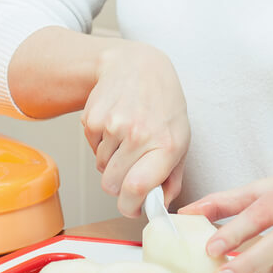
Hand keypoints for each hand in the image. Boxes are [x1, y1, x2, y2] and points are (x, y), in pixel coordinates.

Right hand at [81, 41, 189, 217]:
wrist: (137, 66)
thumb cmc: (163, 105)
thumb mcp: (181, 140)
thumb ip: (172, 178)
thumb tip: (158, 206)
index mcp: (165, 144)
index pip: (137, 188)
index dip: (130, 206)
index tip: (133, 206)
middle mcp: (138, 134)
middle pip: (112, 185)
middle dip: (118, 185)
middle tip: (129, 170)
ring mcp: (112, 125)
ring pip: (101, 168)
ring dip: (111, 161)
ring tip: (126, 138)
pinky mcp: (92, 118)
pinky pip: (91, 149)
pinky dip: (101, 144)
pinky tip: (114, 125)